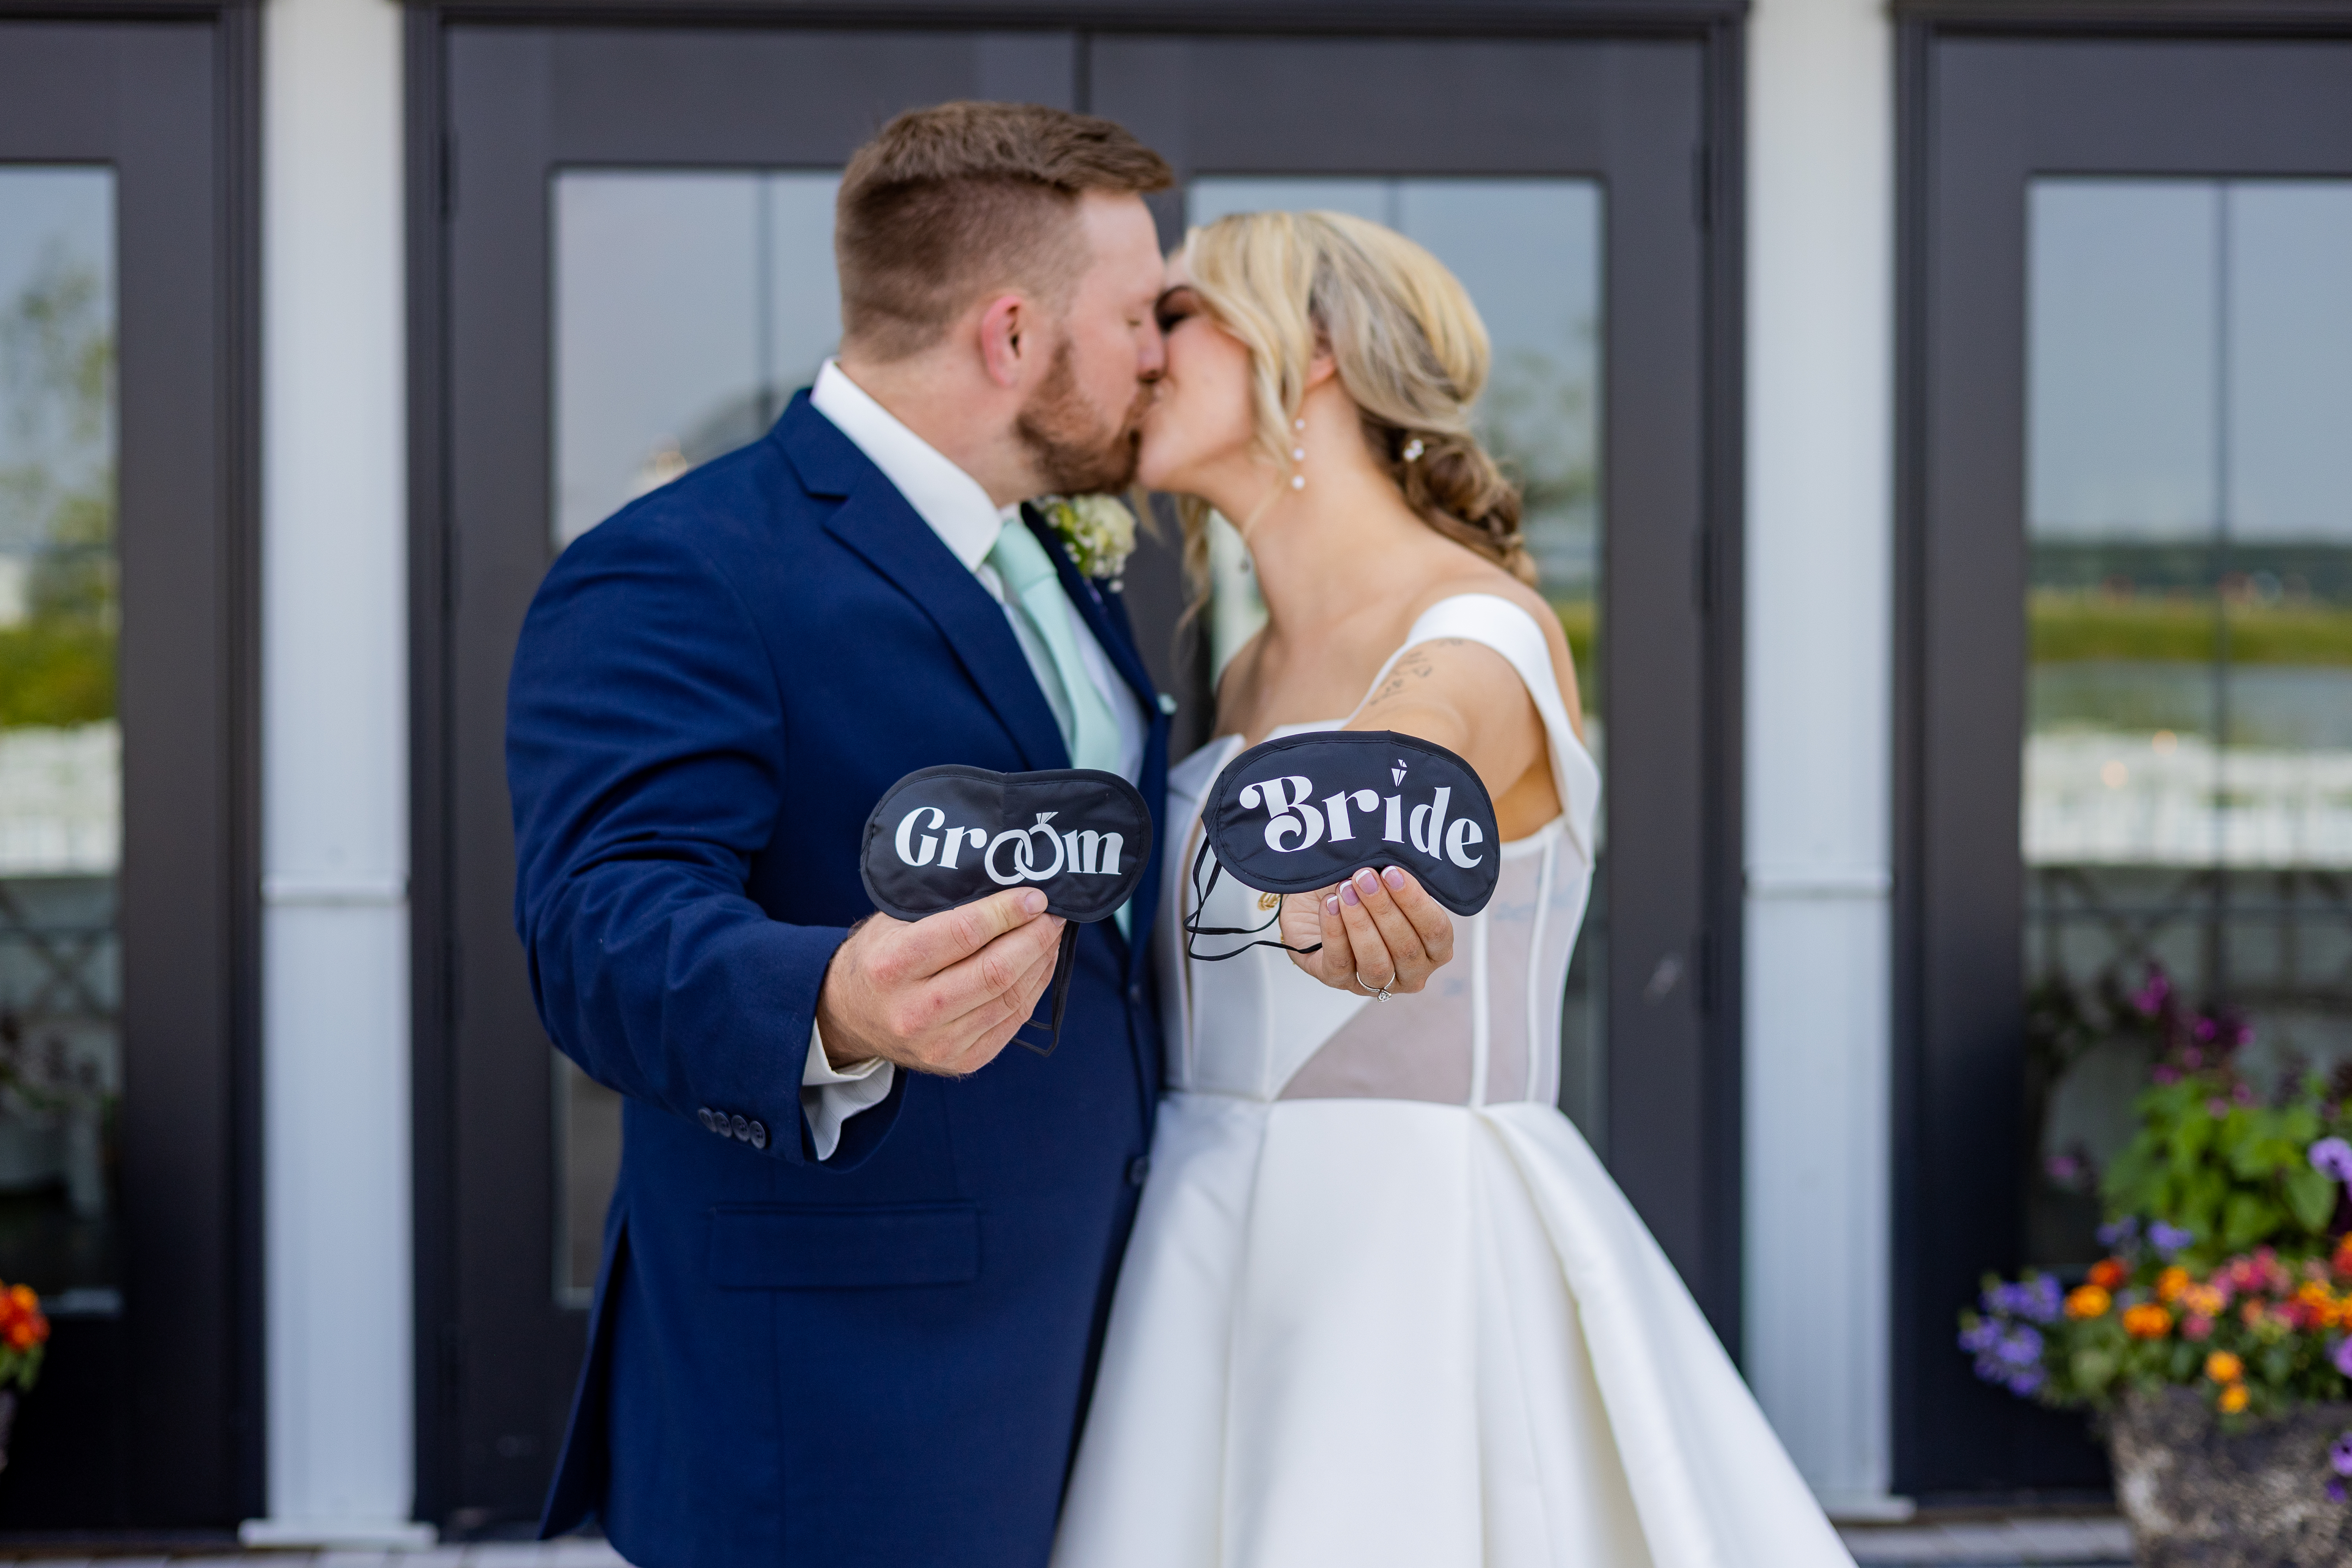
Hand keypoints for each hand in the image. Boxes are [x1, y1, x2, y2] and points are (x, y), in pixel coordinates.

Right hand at [816, 887, 1066, 1075]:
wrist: (850, 1017)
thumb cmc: (879, 958)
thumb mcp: (892, 922)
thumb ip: (941, 907)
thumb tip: (1007, 886)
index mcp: (893, 966)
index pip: (965, 933)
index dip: (1008, 911)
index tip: (1035, 896)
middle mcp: (915, 1011)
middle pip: (996, 970)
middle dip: (1034, 937)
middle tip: (1054, 913)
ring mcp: (940, 1043)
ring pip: (1011, 997)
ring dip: (1041, 961)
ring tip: (1051, 934)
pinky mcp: (961, 1061)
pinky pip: (1013, 1021)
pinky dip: (1034, 988)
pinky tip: (1041, 964)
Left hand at [1277, 865, 1454, 997]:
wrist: (1314, 902)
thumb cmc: (1361, 893)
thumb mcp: (1386, 883)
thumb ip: (1399, 881)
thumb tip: (1395, 866)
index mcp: (1433, 949)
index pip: (1436, 931)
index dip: (1415, 902)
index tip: (1393, 872)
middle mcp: (1410, 972)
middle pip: (1406, 947)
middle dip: (1383, 908)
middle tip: (1364, 876)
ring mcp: (1376, 982)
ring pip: (1376, 962)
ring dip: (1360, 923)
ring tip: (1345, 890)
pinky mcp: (1339, 981)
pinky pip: (1340, 962)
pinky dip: (1334, 931)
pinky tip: (1329, 904)